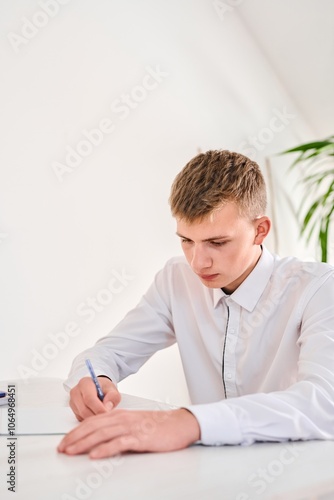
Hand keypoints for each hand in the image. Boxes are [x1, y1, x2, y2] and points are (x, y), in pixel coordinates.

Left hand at [58, 408, 200, 457]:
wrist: (180, 424)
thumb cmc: (158, 426)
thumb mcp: (134, 424)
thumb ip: (118, 429)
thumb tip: (100, 441)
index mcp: (120, 415)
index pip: (92, 421)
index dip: (76, 431)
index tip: (64, 441)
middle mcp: (123, 418)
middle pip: (93, 426)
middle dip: (75, 437)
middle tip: (61, 448)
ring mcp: (131, 427)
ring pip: (102, 434)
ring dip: (84, 443)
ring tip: (71, 451)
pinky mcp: (140, 438)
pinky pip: (119, 443)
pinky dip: (105, 449)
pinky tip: (95, 455)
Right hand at [69, 377, 120, 420]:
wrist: (98, 388)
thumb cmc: (104, 388)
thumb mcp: (112, 389)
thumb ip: (112, 397)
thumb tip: (107, 407)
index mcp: (85, 383)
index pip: (89, 399)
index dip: (98, 408)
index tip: (107, 413)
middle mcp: (76, 392)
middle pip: (84, 410)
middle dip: (96, 415)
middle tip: (107, 416)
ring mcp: (73, 401)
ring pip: (82, 416)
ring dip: (94, 418)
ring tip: (102, 413)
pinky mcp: (73, 410)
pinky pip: (81, 419)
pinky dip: (90, 420)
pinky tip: (96, 413)